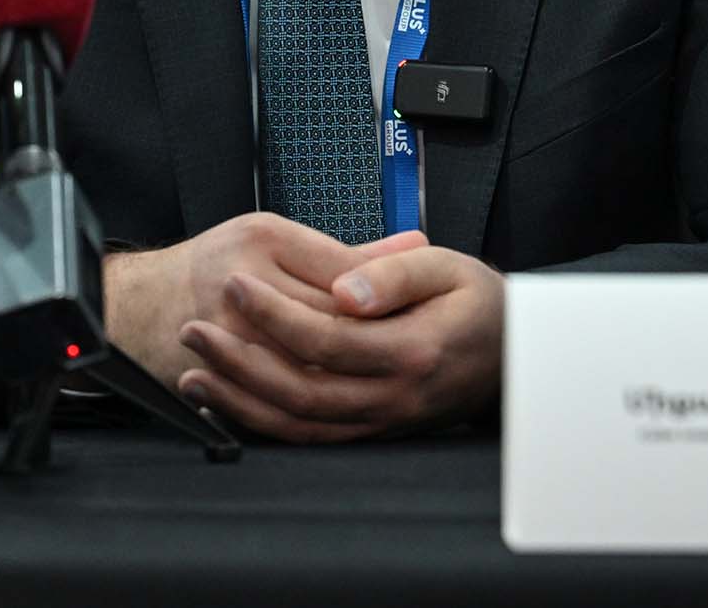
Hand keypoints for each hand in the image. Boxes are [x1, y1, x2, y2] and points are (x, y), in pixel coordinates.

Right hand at [103, 211, 424, 388]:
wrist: (135, 307)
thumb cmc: (211, 268)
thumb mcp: (274, 239)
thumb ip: (345, 251)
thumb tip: (414, 242)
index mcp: (261, 237)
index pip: (344, 271)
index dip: (385, 299)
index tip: (416, 314)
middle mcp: (241, 277)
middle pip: (329, 318)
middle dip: (370, 342)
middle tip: (407, 357)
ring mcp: (228, 327)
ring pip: (308, 362)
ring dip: (346, 377)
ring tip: (376, 383)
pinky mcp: (220, 368)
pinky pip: (277, 393)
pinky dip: (310, 402)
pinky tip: (334, 404)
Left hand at [173, 234, 503, 442]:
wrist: (514, 354)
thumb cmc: (476, 302)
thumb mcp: (446, 268)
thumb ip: (392, 273)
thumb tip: (343, 288)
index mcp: (412, 351)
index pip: (325, 338)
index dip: (272, 314)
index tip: (232, 284)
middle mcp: (394, 397)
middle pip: (301, 390)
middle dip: (237, 362)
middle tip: (193, 330)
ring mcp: (383, 421)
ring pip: (300, 425)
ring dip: (240, 401)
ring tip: (192, 373)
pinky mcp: (373, 430)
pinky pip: (310, 439)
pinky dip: (263, 427)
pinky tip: (225, 406)